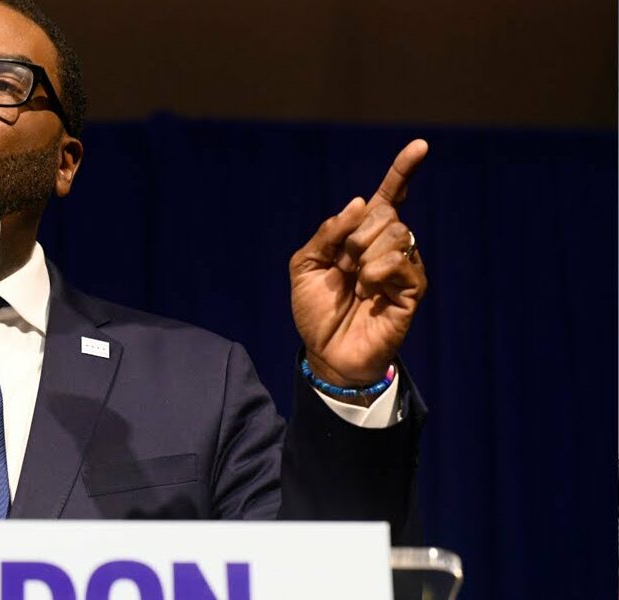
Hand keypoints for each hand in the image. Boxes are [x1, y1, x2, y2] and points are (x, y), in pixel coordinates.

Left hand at [289, 140, 428, 399]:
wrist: (325, 352)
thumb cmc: (315, 311)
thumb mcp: (305, 266)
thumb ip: (327, 233)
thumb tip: (359, 203)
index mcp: (361, 236)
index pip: (388, 197)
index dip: (402, 171)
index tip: (420, 146)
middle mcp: (387, 246)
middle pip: (385, 213)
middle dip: (356, 235)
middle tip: (344, 266)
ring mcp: (402, 267)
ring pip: (396, 233)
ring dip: (366, 254)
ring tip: (356, 282)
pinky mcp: (412, 289)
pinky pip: (402, 261)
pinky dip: (377, 271)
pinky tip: (368, 290)